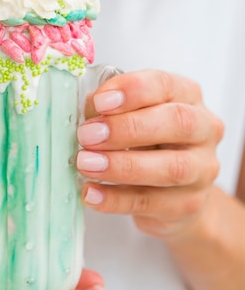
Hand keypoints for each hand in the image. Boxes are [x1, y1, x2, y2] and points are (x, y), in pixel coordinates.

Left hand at [76, 70, 223, 238]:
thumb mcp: (131, 114)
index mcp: (186, 96)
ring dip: (121, 166)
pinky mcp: (189, 204)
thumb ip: (111, 108)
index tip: (100, 102)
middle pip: (176, 122)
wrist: (173, 191)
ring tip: (86, 163)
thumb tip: (86, 110)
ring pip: (169, 167)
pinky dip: (116, 199)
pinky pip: (151, 202)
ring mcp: (202, 169)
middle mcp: (204, 129)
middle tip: (87, 135)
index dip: (132, 91)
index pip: (165, 85)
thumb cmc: (147, 140)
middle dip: (127, 128)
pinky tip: (90, 192)